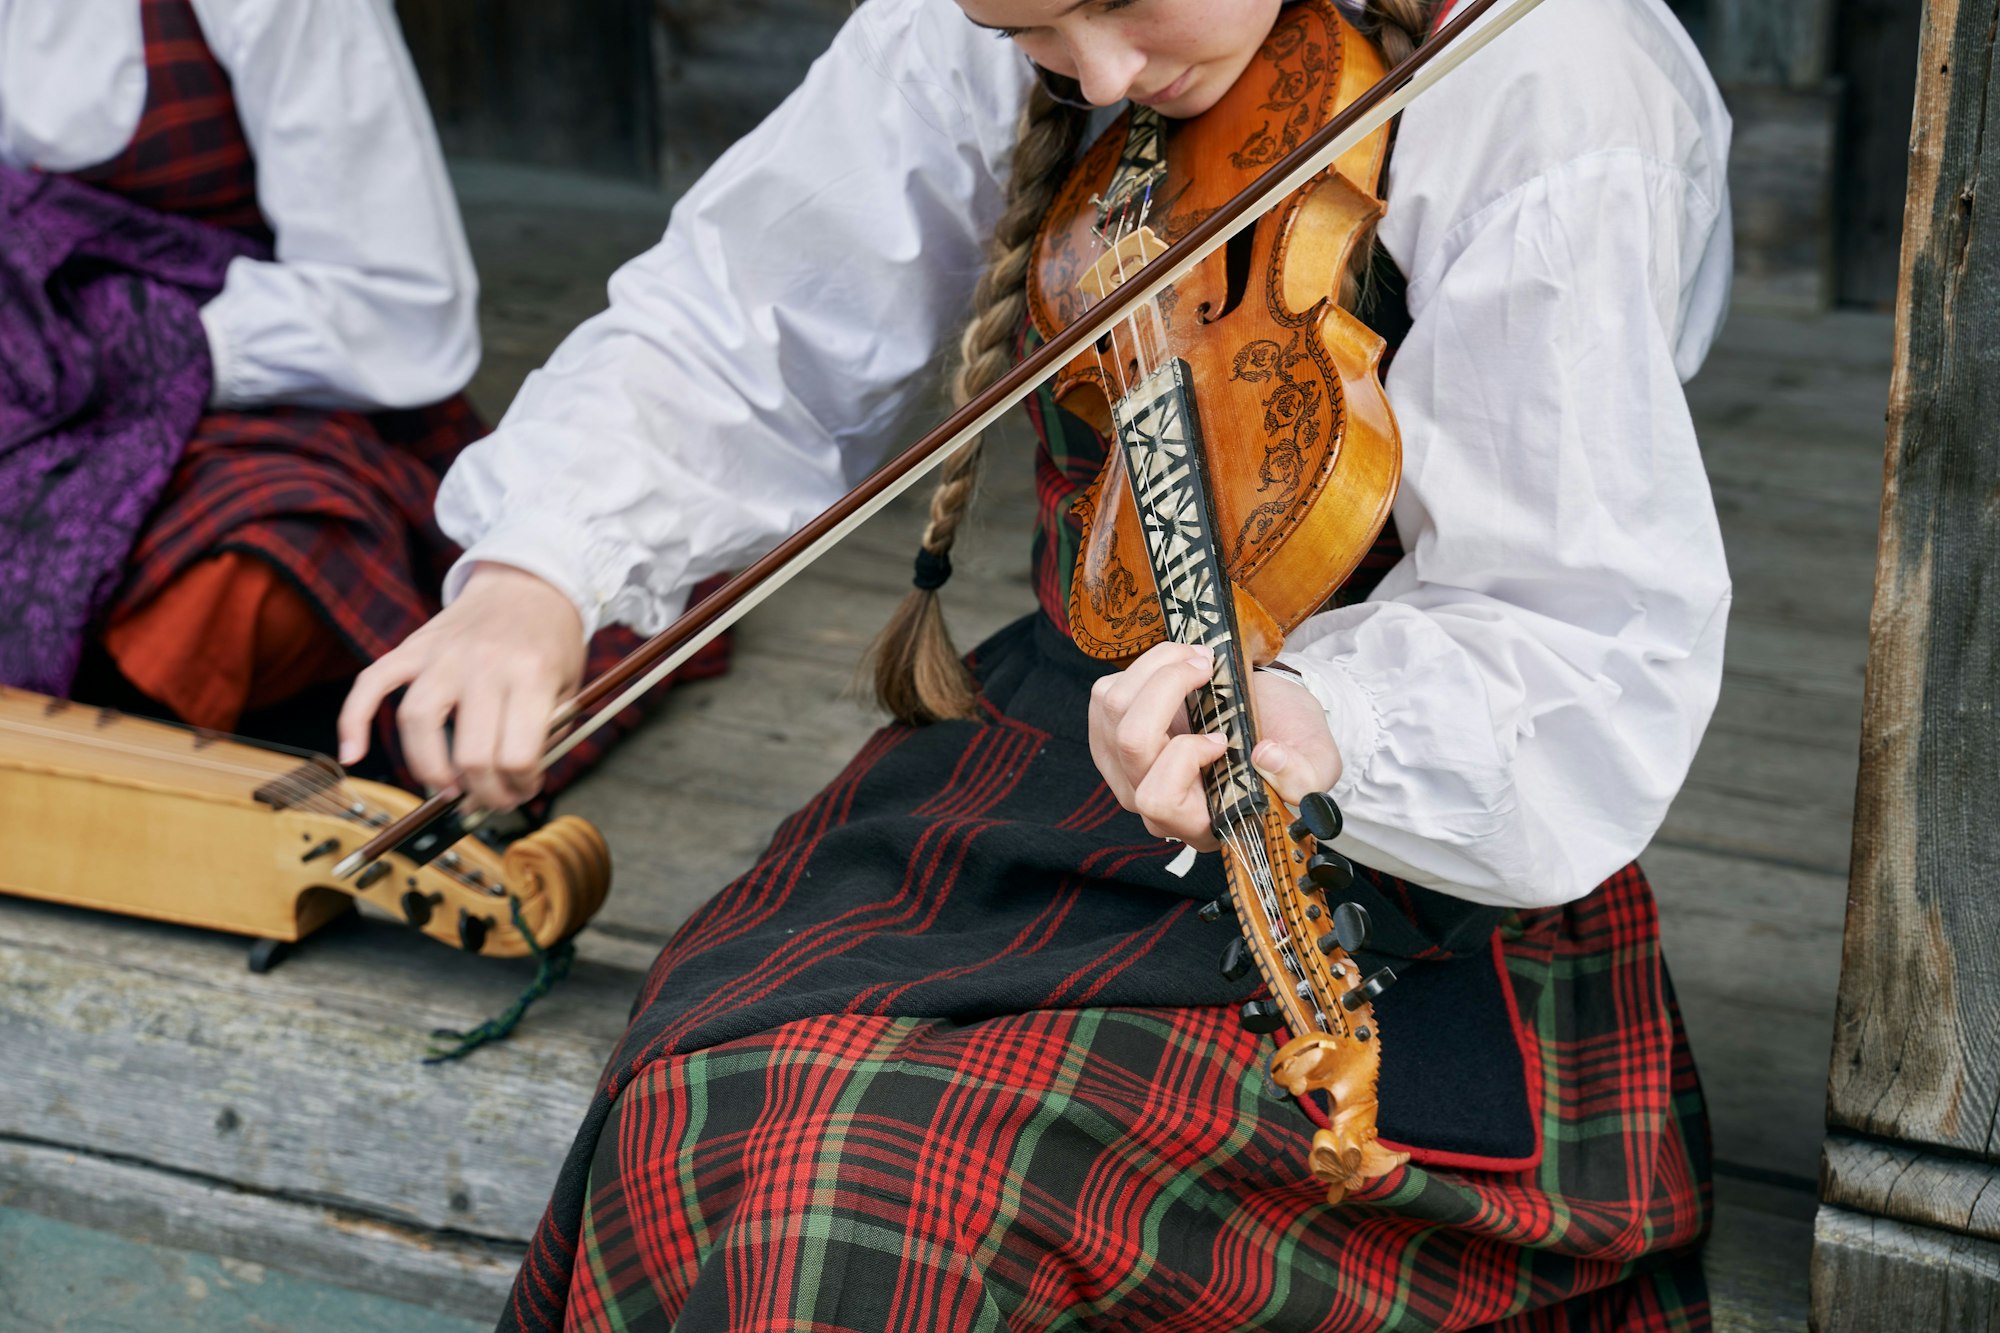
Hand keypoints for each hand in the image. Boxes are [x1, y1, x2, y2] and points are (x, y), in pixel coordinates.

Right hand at [336, 563, 586, 810]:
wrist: (528, 583)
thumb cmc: (551, 642)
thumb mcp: (568, 687)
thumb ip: (544, 735)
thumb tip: (508, 788)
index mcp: (531, 675)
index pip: (516, 756)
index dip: (520, 786)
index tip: (524, 787)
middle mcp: (482, 664)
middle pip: (469, 753)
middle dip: (482, 792)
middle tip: (491, 798)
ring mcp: (442, 655)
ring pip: (418, 724)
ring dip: (430, 770)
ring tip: (448, 788)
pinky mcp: (412, 647)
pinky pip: (371, 684)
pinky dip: (353, 720)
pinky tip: (353, 755)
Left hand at [1087, 641, 1342, 849]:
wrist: (1275, 716)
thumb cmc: (1292, 743)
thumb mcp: (1316, 764)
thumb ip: (1303, 777)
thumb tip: (1266, 757)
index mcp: (1199, 821)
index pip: (1160, 800)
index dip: (1186, 758)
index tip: (1224, 736)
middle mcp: (1152, 802)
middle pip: (1130, 743)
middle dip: (1167, 689)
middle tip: (1207, 664)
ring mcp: (1125, 768)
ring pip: (1111, 710)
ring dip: (1154, 670)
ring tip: (1197, 657)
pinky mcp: (1110, 733)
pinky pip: (1104, 694)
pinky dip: (1141, 668)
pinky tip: (1177, 666)